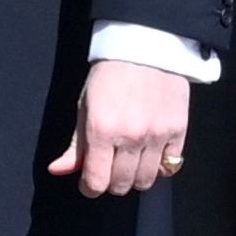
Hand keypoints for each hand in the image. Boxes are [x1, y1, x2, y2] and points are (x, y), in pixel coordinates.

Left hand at [49, 60, 191, 196]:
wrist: (145, 48)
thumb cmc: (108, 76)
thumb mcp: (84, 107)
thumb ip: (75, 144)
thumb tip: (57, 171)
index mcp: (101, 130)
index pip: (97, 181)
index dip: (90, 188)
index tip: (89, 183)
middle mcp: (131, 137)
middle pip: (122, 185)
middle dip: (111, 184)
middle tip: (108, 170)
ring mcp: (158, 136)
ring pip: (146, 180)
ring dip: (134, 178)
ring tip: (128, 163)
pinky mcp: (179, 131)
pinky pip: (171, 167)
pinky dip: (159, 168)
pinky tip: (149, 156)